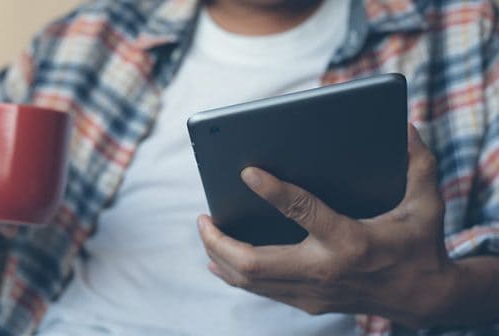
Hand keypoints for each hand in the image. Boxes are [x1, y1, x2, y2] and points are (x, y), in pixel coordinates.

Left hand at [198, 125, 457, 327]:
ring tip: (205, 230)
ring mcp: (313, 293)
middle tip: (202, 216)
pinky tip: (219, 258)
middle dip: (219, 241)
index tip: (246, 172)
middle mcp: (326, 271)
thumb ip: (417, 162)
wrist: (426, 299)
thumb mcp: (427, 201)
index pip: (303, 213)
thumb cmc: (421, 244)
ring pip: (250, 281)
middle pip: (255, 263)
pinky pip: (260, 290)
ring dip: (220, 256)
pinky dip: (234, 273)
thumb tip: (404, 125)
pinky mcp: (308, 303)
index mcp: (352, 242)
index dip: (273, 191)